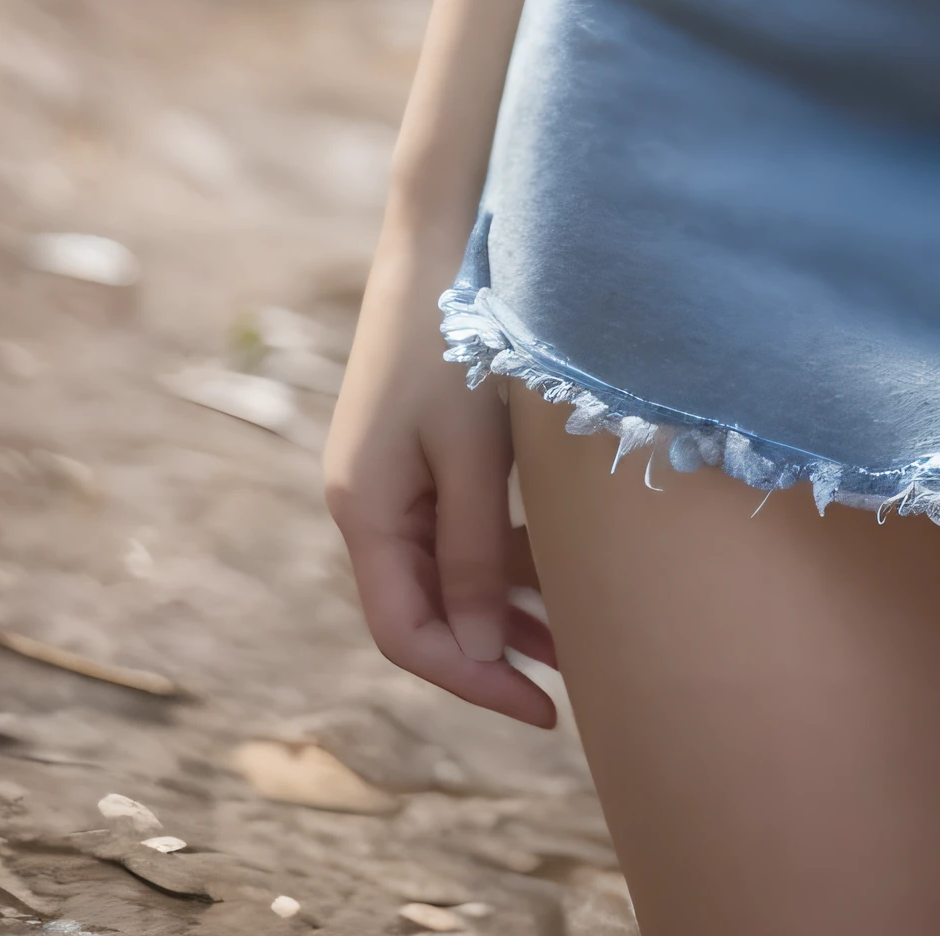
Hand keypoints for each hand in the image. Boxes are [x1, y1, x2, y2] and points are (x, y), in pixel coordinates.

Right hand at [324, 227, 558, 725]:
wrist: (443, 231)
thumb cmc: (457, 335)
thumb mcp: (473, 452)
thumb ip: (474, 554)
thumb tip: (479, 652)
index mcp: (363, 509)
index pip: (407, 634)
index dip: (472, 680)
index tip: (542, 708)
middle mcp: (366, 500)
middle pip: (424, 608)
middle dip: (495, 648)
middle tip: (570, 679)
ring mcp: (391, 472)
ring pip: (445, 569)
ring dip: (505, 602)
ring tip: (576, 631)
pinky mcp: (420, 445)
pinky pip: (455, 523)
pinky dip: (502, 551)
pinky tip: (555, 560)